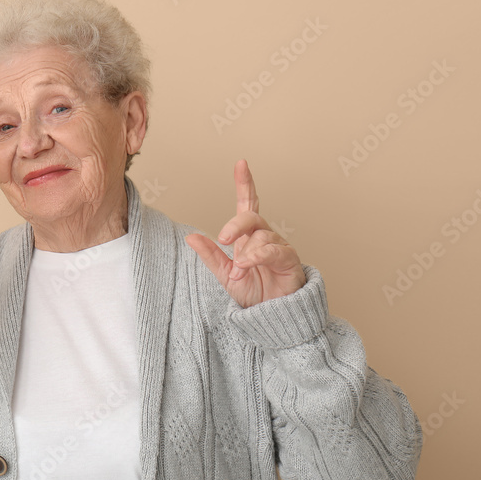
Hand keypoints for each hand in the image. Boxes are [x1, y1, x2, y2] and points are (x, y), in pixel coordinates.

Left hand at [185, 159, 305, 307]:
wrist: (270, 315)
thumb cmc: (252, 292)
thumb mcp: (224, 274)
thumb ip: (210, 255)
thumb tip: (190, 237)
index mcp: (248, 236)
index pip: (248, 204)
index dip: (245, 184)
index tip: (241, 164)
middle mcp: (265, 236)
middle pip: (251, 217)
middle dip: (235, 225)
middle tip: (223, 239)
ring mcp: (279, 246)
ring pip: (260, 237)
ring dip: (245, 256)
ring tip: (238, 273)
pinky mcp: (290, 260)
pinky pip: (274, 250)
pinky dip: (257, 257)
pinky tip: (246, 265)